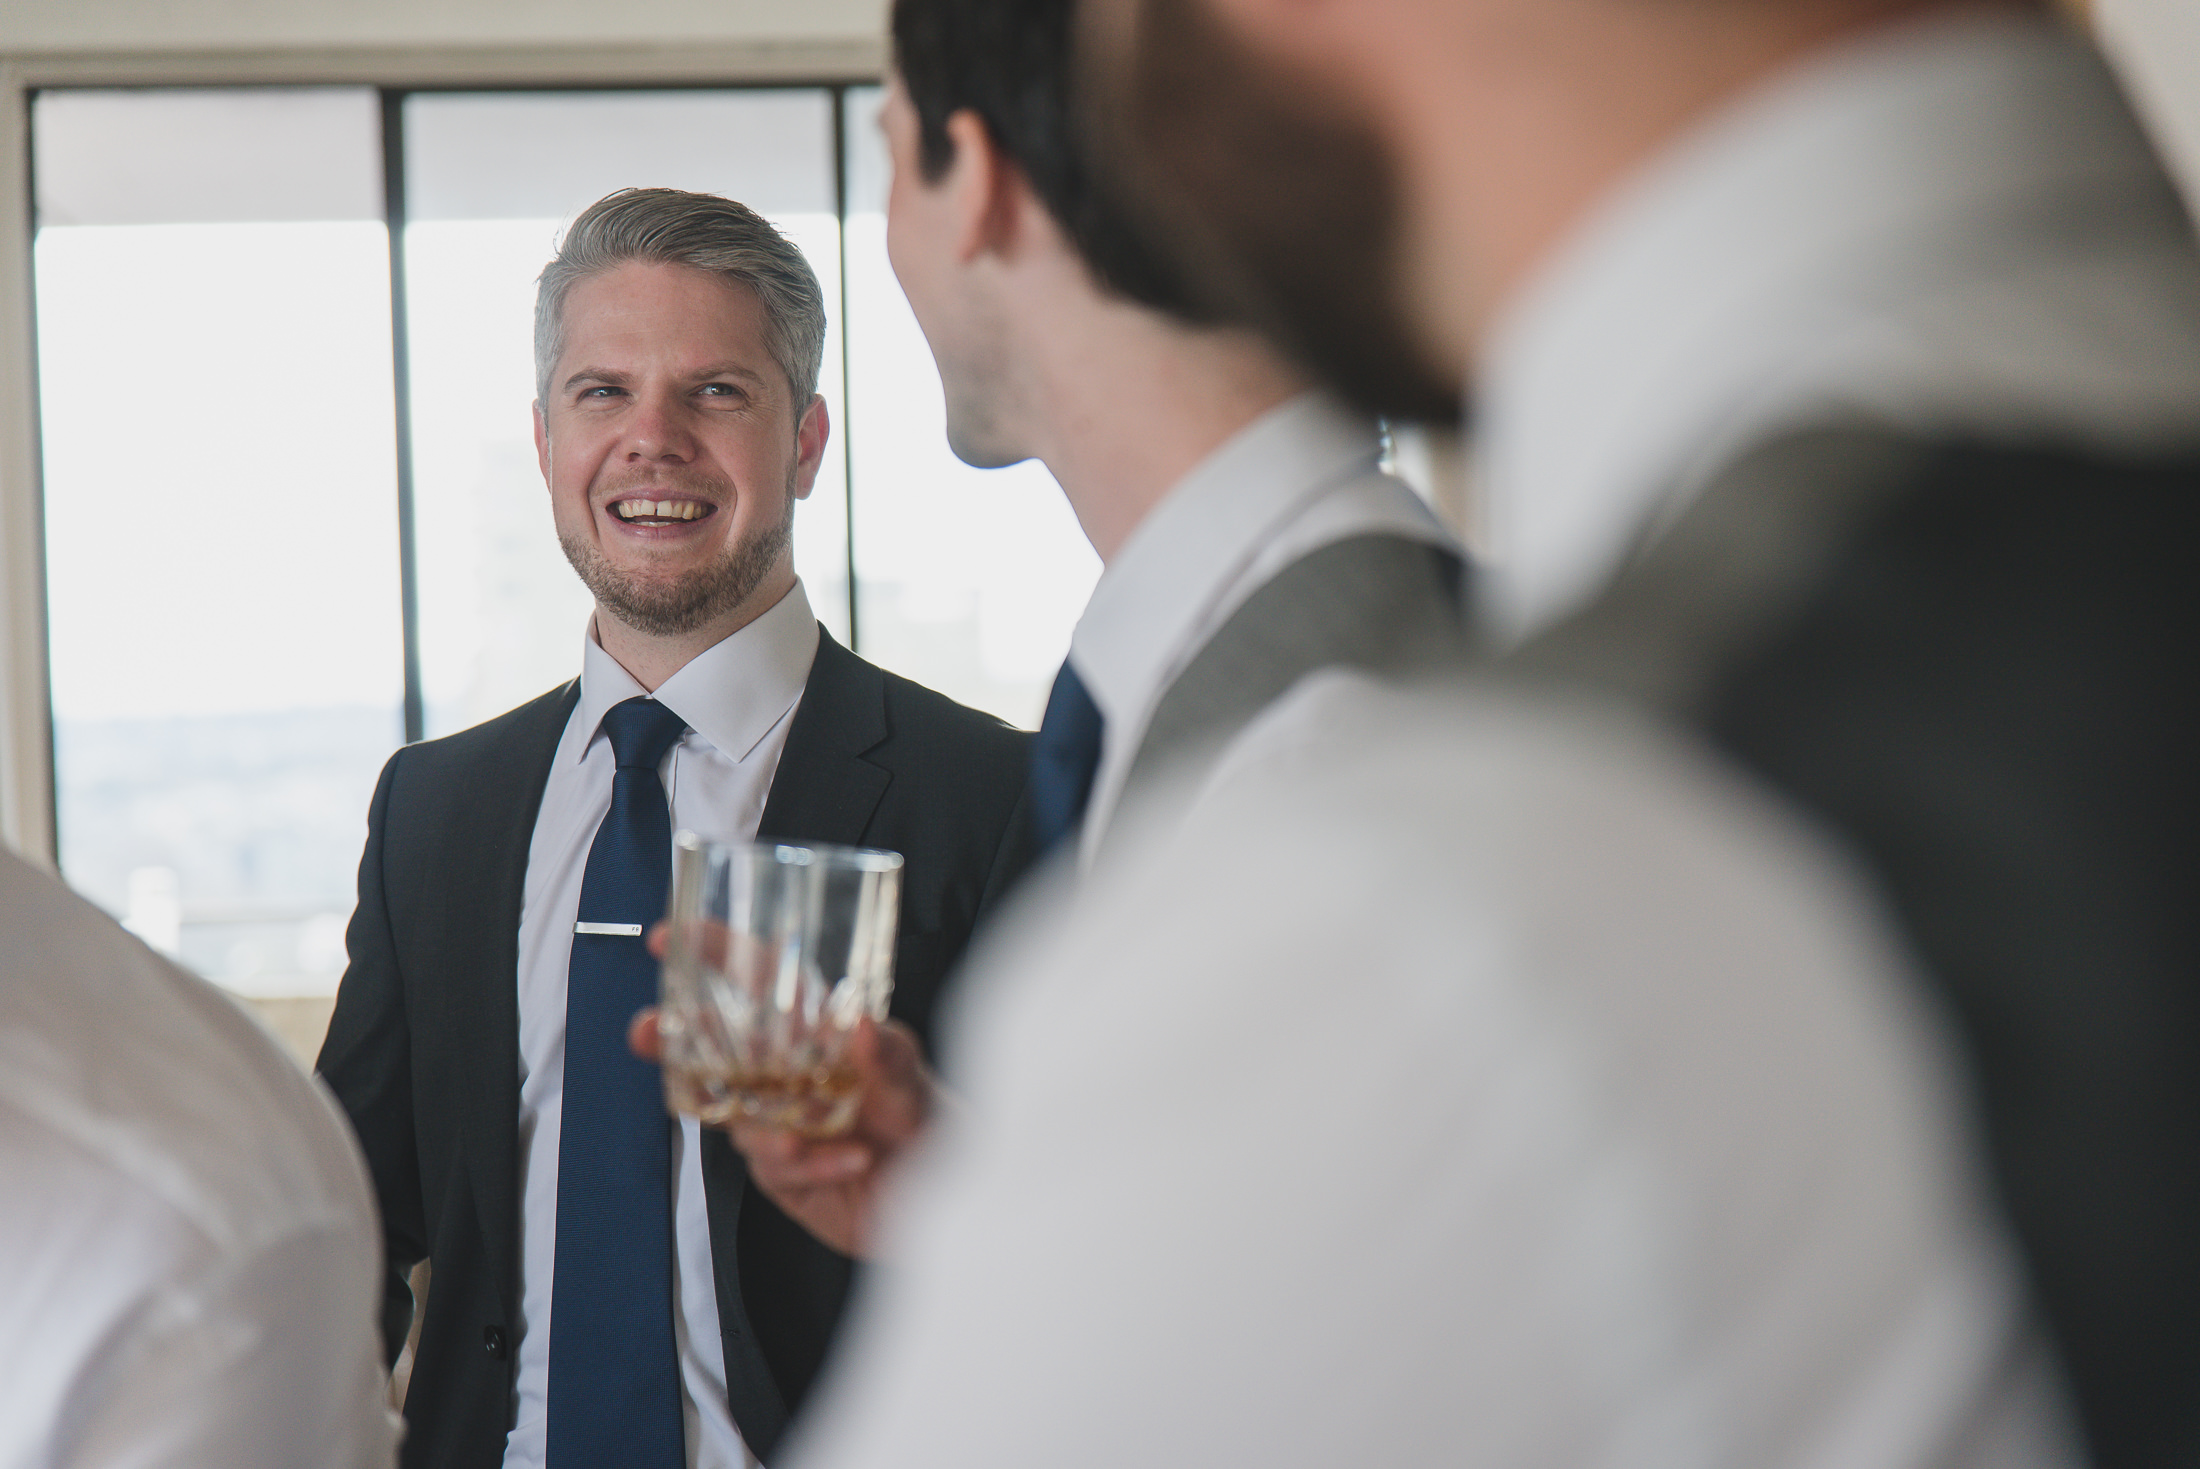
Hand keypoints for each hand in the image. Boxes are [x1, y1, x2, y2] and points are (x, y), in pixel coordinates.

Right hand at [630, 926, 936, 1258]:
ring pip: (734, 1116)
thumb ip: (892, 1056)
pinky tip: (848, 1162)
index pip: (760, 983)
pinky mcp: (784, 1173)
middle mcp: (790, 1075)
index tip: (672, 936)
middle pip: (715, 1049)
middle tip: (648, 1030)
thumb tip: (861, 1026)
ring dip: (758, 1126)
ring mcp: (780, 1124)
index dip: (716, 955)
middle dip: (671, 1037)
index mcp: (818, 1034)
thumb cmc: (934, 1125)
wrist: (947, 1197)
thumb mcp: (917, 1080)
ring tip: (798, 1139)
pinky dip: (809, 1164)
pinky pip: (773, 1166)